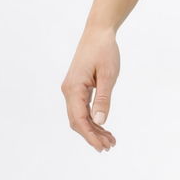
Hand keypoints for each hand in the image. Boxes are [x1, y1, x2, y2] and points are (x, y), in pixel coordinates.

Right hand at [61, 27, 119, 151]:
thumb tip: (99, 122)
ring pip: (80, 117)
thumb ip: (103, 99)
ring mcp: (72, 90)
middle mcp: (69, 91)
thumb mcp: (108, 75)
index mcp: (74, 88)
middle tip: (109, 146)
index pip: (78, 119)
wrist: (98, 33)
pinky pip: (83, 109)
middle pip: (77, 121)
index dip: (89, 135)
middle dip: (92, 136)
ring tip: (110, 140)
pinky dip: (93, 120)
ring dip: (93, 130)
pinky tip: (104, 127)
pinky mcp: (78, 88)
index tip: (101, 147)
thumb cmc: (104, 50)